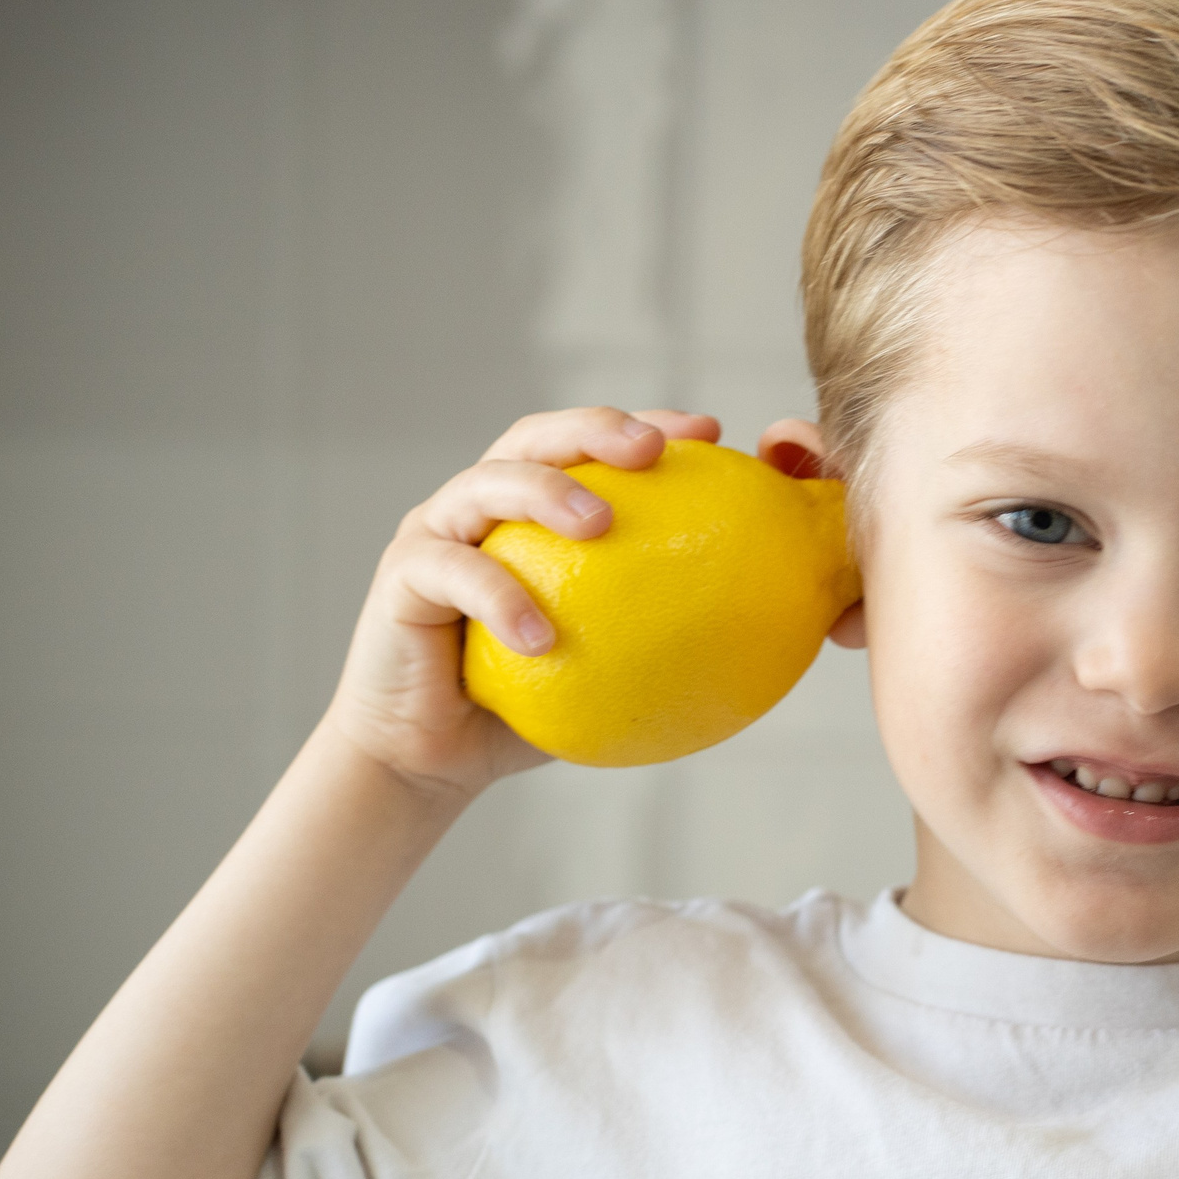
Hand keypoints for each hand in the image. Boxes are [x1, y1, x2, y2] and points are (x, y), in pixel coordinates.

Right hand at [325, 406, 723, 796]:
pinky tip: (543, 636)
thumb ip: (674, 630)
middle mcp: (482, 504)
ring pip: (488, 483)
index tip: (712, 432)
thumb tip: (777, 627)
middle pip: (535, 437)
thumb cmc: (533, 704)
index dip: (647, 424)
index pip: (591, 446)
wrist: (433, 755)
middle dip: (595, 429)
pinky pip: (452, 573)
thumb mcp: (614, 664)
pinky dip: (500, 598)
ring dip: (546, 491)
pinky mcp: (401, 578)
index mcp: (532, 509)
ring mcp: (437, 533)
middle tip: (652, 449)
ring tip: (600, 522)